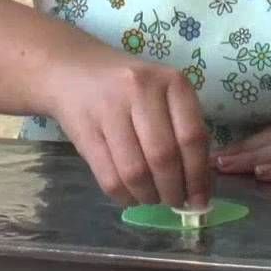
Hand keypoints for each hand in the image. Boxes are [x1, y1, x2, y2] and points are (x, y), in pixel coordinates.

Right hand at [43, 44, 212, 207]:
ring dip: (148, 196)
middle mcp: (141, 90)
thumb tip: (199, 185)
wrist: (70, 69)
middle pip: (164, 157)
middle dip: (173, 191)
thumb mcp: (162, 93)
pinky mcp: (84, 129)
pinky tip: (130, 195)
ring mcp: (109, 108)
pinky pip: (108, 176)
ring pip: (135, 171)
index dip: (198, 175)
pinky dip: (124, 196)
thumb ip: (182, 129)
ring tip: (152, 198)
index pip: (192, 137)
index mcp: (172, 82)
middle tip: (175, 202)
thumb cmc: (128, 86)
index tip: (199, 199)